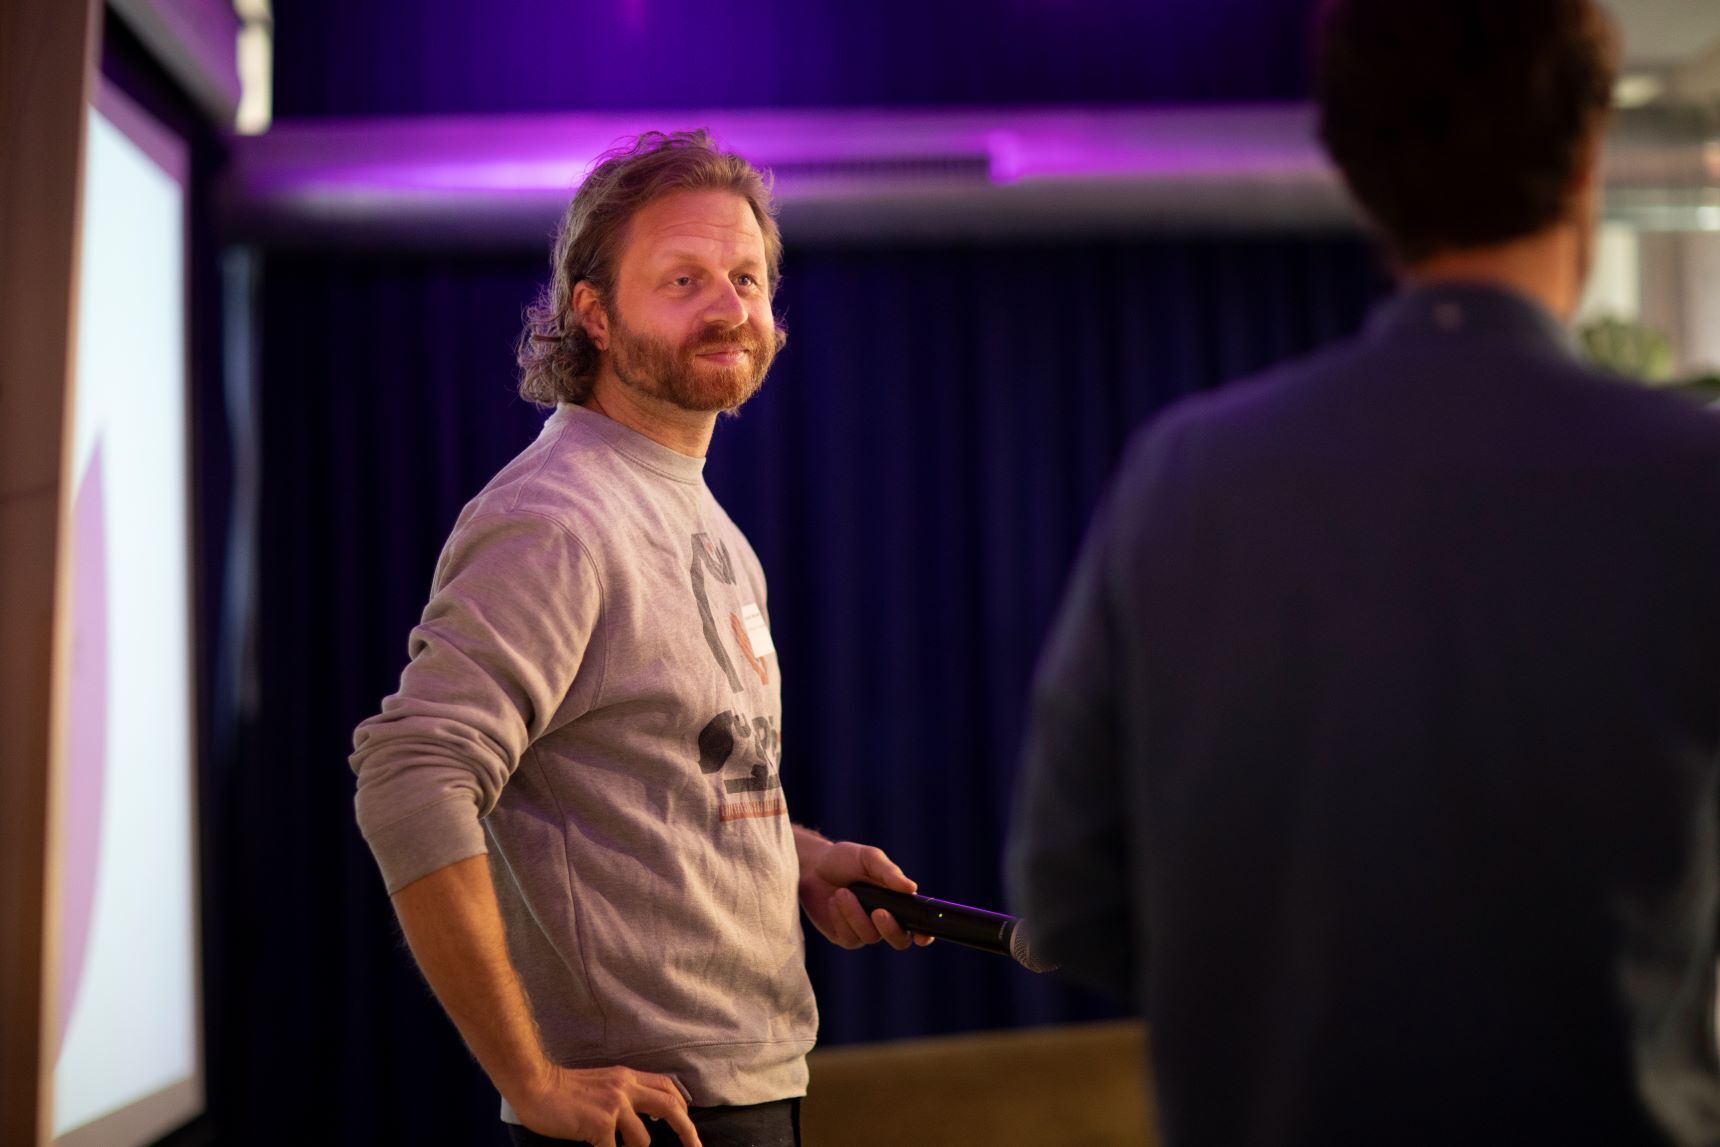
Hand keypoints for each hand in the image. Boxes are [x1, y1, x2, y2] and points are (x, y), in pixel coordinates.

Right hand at [511, 1063, 699, 1146]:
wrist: (536, 1086)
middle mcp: (625, 1087)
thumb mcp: (602, 1083)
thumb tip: (642, 1119)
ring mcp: (614, 1105)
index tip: (689, 1127)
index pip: (668, 1087)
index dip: (683, 1107)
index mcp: (627, 1077)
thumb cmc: (563, 1089)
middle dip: (687, 1130)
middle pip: (670, 1106)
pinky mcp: (599, 1124)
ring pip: (643, 1139)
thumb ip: (623, 1095)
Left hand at [796, 836, 934, 951]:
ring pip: (870, 937)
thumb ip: (889, 873)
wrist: (812, 866)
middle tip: (878, 911)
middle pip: (899, 940)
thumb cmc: (845, 859)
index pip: (918, 924)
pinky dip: (841, 918)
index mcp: (897, 901)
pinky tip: (833, 902)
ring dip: (856, 915)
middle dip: (890, 929)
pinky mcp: (843, 936)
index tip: (922, 934)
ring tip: (842, 892)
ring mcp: (863, 930)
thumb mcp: (868, 858)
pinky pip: (848, 937)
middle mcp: (884, 920)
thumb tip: (911, 888)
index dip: (924, 933)